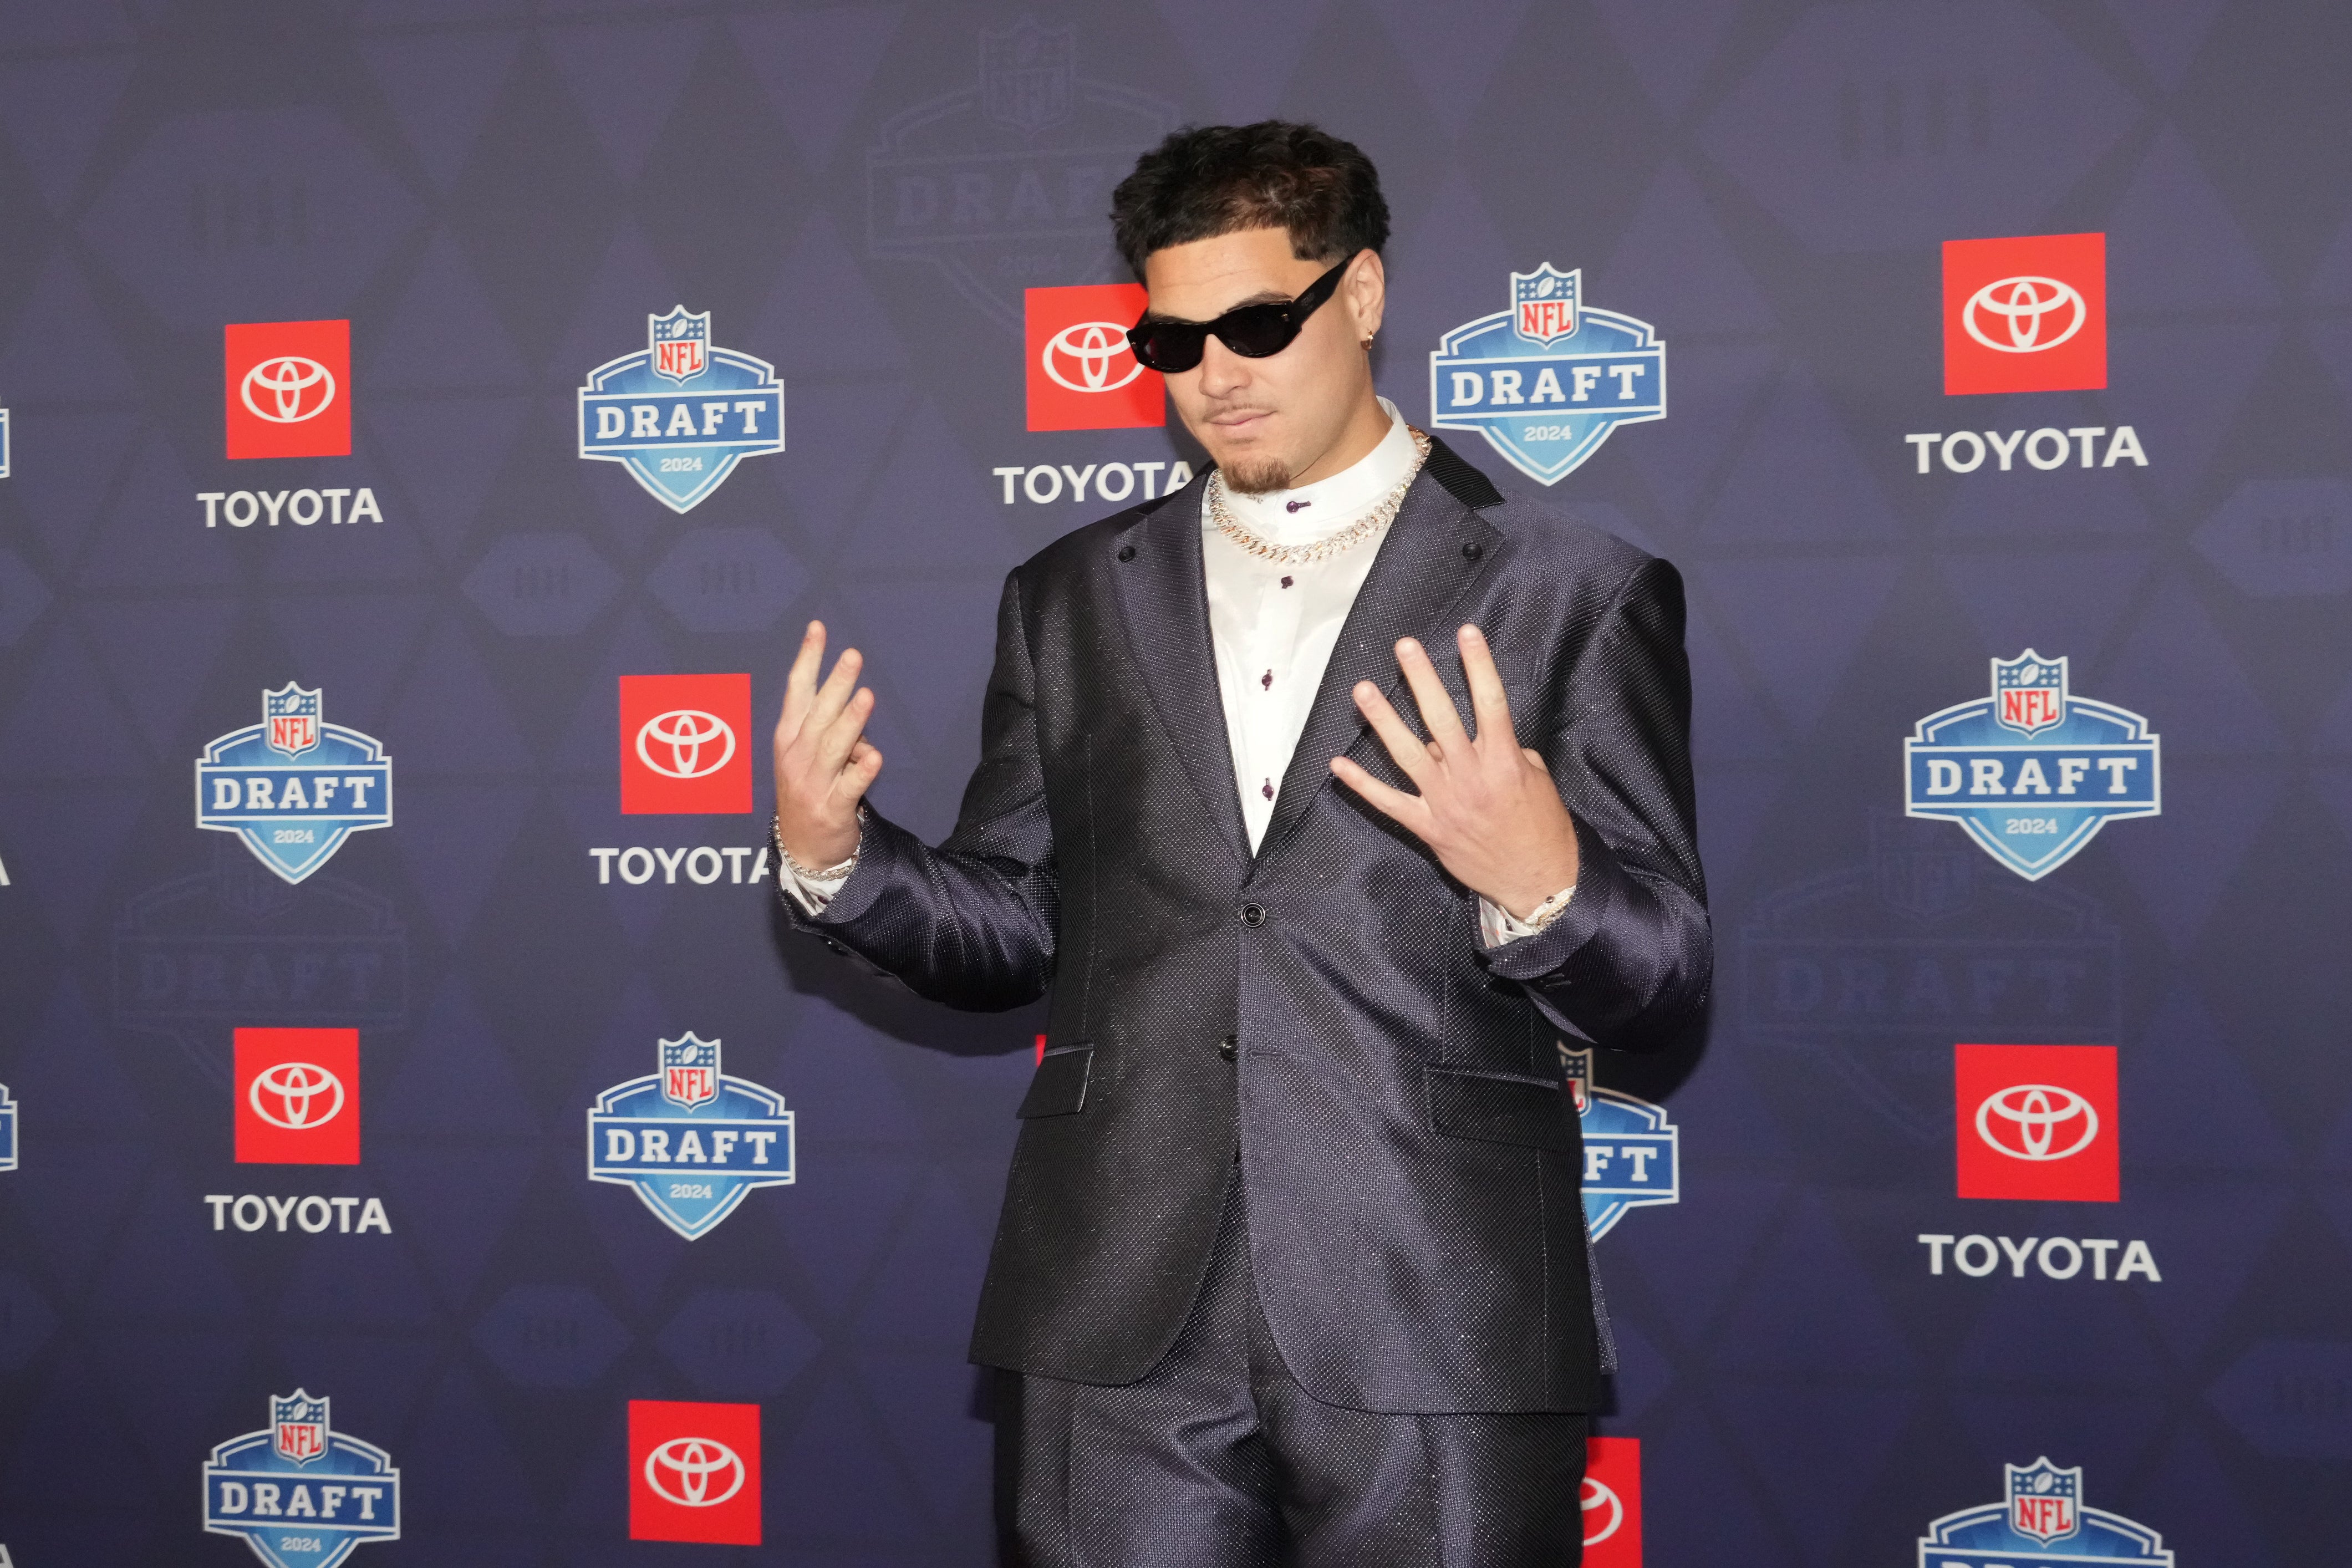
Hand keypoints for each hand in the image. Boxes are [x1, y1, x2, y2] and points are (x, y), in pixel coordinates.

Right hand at [772, 620, 882, 869]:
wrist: (803, 848)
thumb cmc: (810, 789)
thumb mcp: (809, 755)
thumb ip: (831, 729)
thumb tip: (857, 718)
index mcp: (789, 737)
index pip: (797, 691)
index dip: (808, 660)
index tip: (818, 628)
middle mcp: (797, 756)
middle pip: (818, 714)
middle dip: (835, 683)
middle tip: (852, 655)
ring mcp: (812, 783)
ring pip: (832, 747)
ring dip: (850, 722)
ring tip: (865, 696)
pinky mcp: (832, 808)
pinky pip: (849, 787)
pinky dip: (861, 771)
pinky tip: (874, 756)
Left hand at [1329, 625, 1578, 918]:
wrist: (1538, 881)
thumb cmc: (1542, 827)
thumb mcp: (1537, 780)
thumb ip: (1508, 751)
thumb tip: (1478, 736)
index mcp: (1503, 761)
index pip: (1491, 703)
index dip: (1479, 665)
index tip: (1466, 632)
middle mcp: (1471, 777)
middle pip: (1441, 719)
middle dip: (1422, 680)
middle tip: (1404, 647)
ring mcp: (1445, 803)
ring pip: (1407, 754)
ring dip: (1383, 720)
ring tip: (1362, 690)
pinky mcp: (1428, 827)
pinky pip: (1389, 802)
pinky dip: (1362, 784)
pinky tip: (1338, 764)